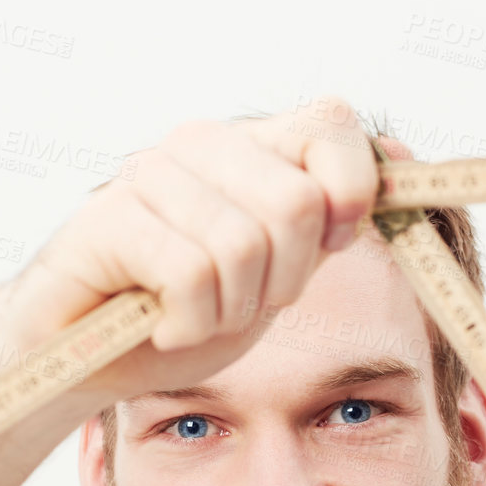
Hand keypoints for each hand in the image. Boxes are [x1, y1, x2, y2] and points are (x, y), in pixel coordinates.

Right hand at [1, 95, 382, 401]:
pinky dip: (187, 324)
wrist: (85, 362)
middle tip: (238, 302)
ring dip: (228, 310)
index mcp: (250, 149)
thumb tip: (401, 159)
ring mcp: (150, 174)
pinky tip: (161, 326)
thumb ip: (330, 223)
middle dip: (282, 281)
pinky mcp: (107, 218)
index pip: (332, 123)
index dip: (351, 191)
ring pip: (243, 247)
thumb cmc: (182, 316)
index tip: (331, 247)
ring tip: (193, 316)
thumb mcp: (275, 275)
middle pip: (298, 204)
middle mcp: (201, 144)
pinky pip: (190, 275)